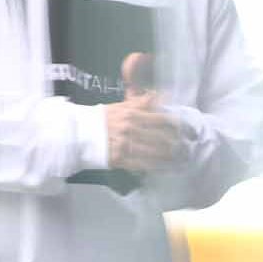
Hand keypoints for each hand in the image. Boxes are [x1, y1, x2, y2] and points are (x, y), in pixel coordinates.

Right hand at [105, 52, 181, 171]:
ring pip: (154, 152)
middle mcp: (131, 129)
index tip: (185, 129)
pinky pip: (142, 165)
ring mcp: (125, 145)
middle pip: (161, 137)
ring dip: (169, 156)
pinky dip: (155, 167)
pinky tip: (164, 168)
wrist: (77, 134)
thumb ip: (141, 101)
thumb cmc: (99, 119)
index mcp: (131, 114)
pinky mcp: (120, 159)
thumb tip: (160, 94)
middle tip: (185, 146)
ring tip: (178, 157)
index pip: (161, 119)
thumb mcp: (120, 106)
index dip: (177, 125)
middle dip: (176, 143)